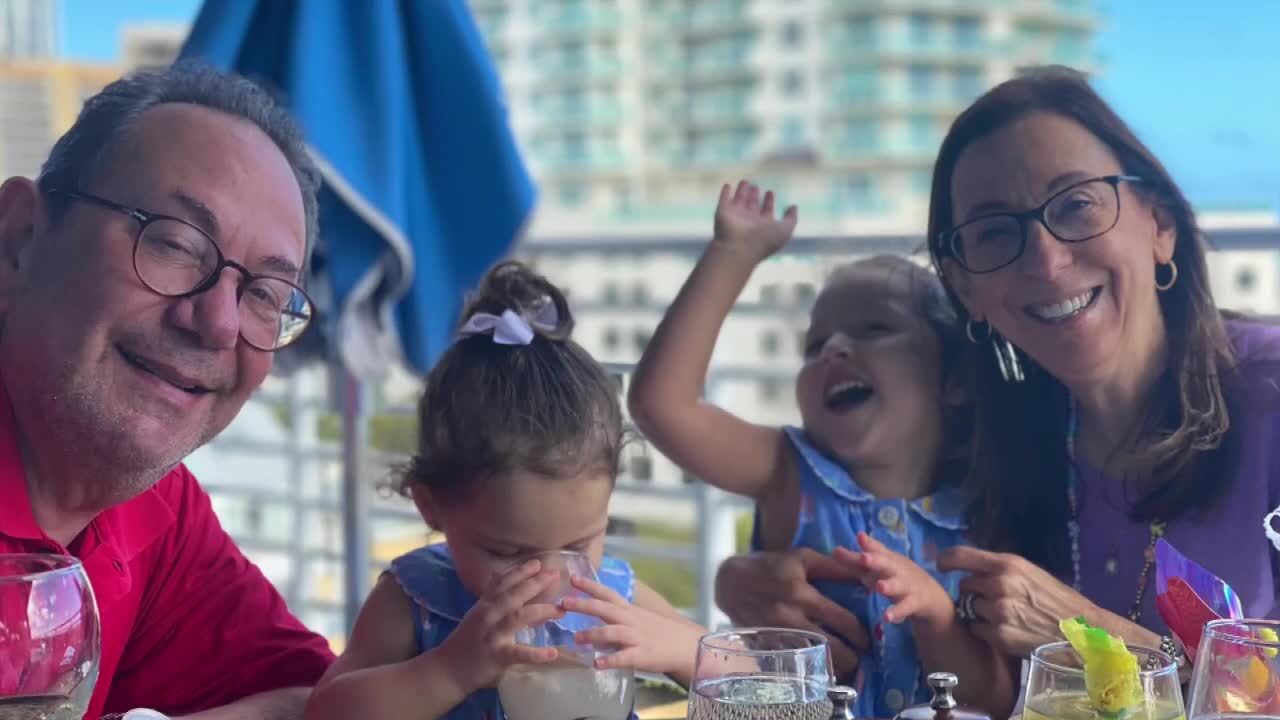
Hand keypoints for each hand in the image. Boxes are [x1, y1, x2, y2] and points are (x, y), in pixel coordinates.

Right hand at [436, 559, 563, 690]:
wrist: (448, 669)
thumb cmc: (467, 642)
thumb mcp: (479, 616)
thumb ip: (496, 602)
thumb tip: (522, 590)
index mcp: (485, 605)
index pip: (503, 583)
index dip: (520, 571)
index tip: (538, 562)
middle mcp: (488, 615)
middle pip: (513, 595)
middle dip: (535, 583)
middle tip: (555, 575)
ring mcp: (492, 635)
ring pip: (518, 617)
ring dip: (541, 611)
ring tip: (560, 610)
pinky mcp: (497, 656)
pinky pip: (519, 653)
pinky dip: (536, 654)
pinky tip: (552, 653)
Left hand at [562, 575, 704, 680]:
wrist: (685, 646)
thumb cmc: (659, 632)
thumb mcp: (638, 618)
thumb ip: (618, 615)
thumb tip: (594, 611)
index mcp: (629, 610)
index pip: (607, 593)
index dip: (590, 585)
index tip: (572, 578)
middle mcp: (631, 620)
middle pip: (605, 609)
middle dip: (584, 605)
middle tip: (564, 603)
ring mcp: (636, 637)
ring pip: (612, 632)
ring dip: (593, 634)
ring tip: (576, 638)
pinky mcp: (642, 656)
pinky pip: (624, 657)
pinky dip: (610, 660)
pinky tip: (597, 664)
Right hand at [711, 180, 797, 263]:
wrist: (739, 248)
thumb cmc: (764, 240)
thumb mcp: (785, 229)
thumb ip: (791, 218)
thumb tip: (794, 206)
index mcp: (763, 226)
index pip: (766, 211)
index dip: (769, 201)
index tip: (770, 192)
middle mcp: (749, 221)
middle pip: (752, 205)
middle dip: (754, 195)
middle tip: (756, 186)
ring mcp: (735, 217)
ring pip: (739, 200)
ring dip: (742, 191)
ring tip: (745, 181)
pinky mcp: (723, 212)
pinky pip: (724, 199)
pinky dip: (725, 192)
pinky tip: (728, 185)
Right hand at [714, 549, 867, 679]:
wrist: (730, 582)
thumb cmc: (771, 566)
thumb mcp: (802, 558)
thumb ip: (834, 567)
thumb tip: (866, 573)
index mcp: (802, 594)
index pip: (843, 620)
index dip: (861, 634)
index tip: (869, 639)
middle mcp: (791, 617)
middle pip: (832, 647)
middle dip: (852, 658)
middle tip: (861, 657)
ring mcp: (778, 635)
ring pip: (814, 659)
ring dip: (834, 665)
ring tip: (846, 665)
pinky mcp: (768, 645)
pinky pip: (796, 661)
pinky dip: (811, 665)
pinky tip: (821, 664)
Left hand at [836, 533, 954, 631]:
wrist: (930, 595)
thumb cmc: (897, 576)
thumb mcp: (880, 567)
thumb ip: (857, 561)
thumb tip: (834, 549)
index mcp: (887, 559)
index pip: (874, 551)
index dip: (867, 544)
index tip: (858, 537)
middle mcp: (896, 569)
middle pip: (886, 564)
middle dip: (875, 560)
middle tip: (864, 557)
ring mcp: (906, 586)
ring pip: (897, 585)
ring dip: (888, 586)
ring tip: (880, 587)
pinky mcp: (913, 603)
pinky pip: (905, 608)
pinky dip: (897, 613)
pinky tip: (887, 618)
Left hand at [938, 546, 1098, 657]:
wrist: (1082, 634)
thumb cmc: (1059, 602)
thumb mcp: (1033, 575)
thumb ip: (1003, 571)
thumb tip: (975, 570)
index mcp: (1009, 564)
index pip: (961, 555)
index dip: (947, 560)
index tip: (941, 565)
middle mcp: (1000, 584)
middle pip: (965, 585)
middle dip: (974, 593)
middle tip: (995, 601)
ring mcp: (998, 611)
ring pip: (970, 608)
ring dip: (980, 614)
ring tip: (1006, 618)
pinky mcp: (998, 635)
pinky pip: (977, 629)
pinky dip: (985, 632)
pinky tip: (1007, 631)